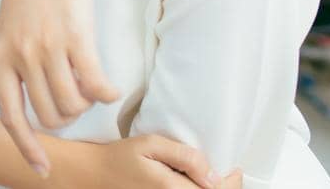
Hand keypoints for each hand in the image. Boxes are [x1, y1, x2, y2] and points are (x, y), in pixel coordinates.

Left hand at [0, 0, 119, 172]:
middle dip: (69, 114)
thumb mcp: (11, 25)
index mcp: (0, 55)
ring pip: (73, 103)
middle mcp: (20, 55)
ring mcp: (47, 46)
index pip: (9, 114)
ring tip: (91, 82)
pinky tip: (111, 86)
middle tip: (78, 94)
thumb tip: (40, 96)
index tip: (40, 168)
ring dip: (87, 102)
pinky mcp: (75, 35)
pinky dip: (107, 93)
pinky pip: (95, 84)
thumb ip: (18, 58)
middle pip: (50, 115)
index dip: (25, 145)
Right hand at [52, 134, 240, 188]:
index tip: (233, 168)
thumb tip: (212, 174)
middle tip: (228, 173)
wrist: (96, 176)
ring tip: (212, 179)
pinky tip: (195, 184)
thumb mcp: (150, 144)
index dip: (232, 181)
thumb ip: (184, 156)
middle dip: (225, 187)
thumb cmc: (120, 158)